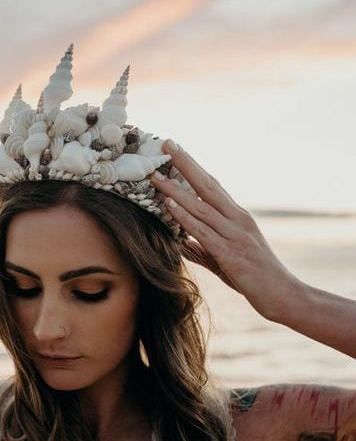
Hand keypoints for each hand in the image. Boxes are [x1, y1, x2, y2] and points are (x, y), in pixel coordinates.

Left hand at [150, 142, 301, 320]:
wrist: (282, 295)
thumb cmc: (255, 278)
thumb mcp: (225, 260)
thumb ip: (201, 249)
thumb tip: (179, 243)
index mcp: (237, 218)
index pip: (213, 186)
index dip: (194, 168)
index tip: (176, 151)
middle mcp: (237, 220)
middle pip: (208, 185)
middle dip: (186, 164)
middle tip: (167, 144)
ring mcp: (235, 235)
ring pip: (201, 206)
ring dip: (177, 190)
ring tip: (157, 175)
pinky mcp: (231, 254)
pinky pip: (203, 231)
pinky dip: (185, 217)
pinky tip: (169, 205)